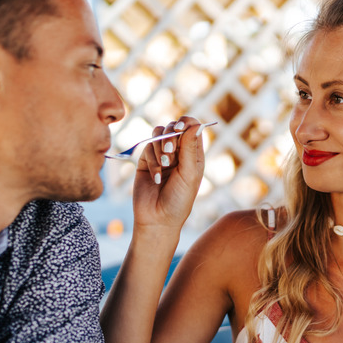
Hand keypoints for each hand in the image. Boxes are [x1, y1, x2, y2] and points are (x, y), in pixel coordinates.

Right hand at [132, 117, 205, 232]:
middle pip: (174, 127)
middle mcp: (178, 152)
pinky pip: (147, 147)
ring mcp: (161, 155)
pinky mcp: (146, 160)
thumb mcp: (189, 174)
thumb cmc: (179, 200)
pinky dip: (152, 161)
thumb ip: (189, 148)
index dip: (186, 122)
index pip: (192, 127)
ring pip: (158, 134)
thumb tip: (195, 124)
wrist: (157, 219)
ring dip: (160, 147)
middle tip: (169, 153)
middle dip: (170, 136)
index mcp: (193, 154)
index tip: (180, 127)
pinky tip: (156, 178)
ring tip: (164, 166)